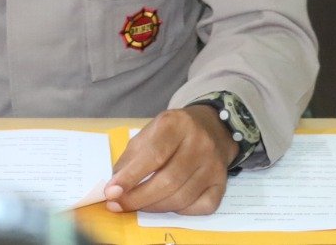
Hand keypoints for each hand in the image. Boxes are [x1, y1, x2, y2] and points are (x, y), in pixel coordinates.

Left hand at [103, 105, 237, 215]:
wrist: (213, 126)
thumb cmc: (175, 131)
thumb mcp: (150, 131)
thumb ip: (132, 155)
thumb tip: (115, 185)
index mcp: (177, 124)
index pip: (153, 155)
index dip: (131, 176)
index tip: (111, 191)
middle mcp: (199, 143)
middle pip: (168, 180)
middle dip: (138, 198)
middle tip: (118, 205)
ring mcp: (214, 165)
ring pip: (182, 197)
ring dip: (155, 207)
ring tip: (138, 205)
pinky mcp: (223, 183)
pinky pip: (202, 207)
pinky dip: (181, 211)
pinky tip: (168, 203)